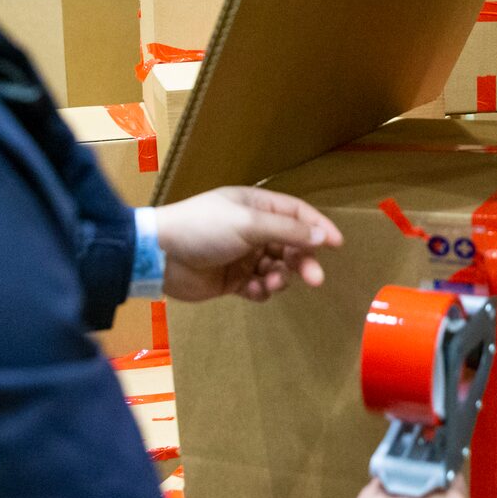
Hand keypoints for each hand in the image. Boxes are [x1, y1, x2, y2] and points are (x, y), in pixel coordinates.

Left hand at [153, 186, 342, 302]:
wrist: (159, 256)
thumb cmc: (204, 229)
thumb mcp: (249, 224)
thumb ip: (287, 231)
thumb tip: (322, 237)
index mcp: (256, 206)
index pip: (297, 214)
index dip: (318, 227)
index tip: (337, 245)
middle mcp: (252, 229)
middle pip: (290, 244)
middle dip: (303, 261)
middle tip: (315, 279)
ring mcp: (242, 255)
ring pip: (276, 267)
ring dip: (280, 277)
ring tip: (271, 283)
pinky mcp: (231, 280)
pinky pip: (257, 286)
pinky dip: (260, 291)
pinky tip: (254, 291)